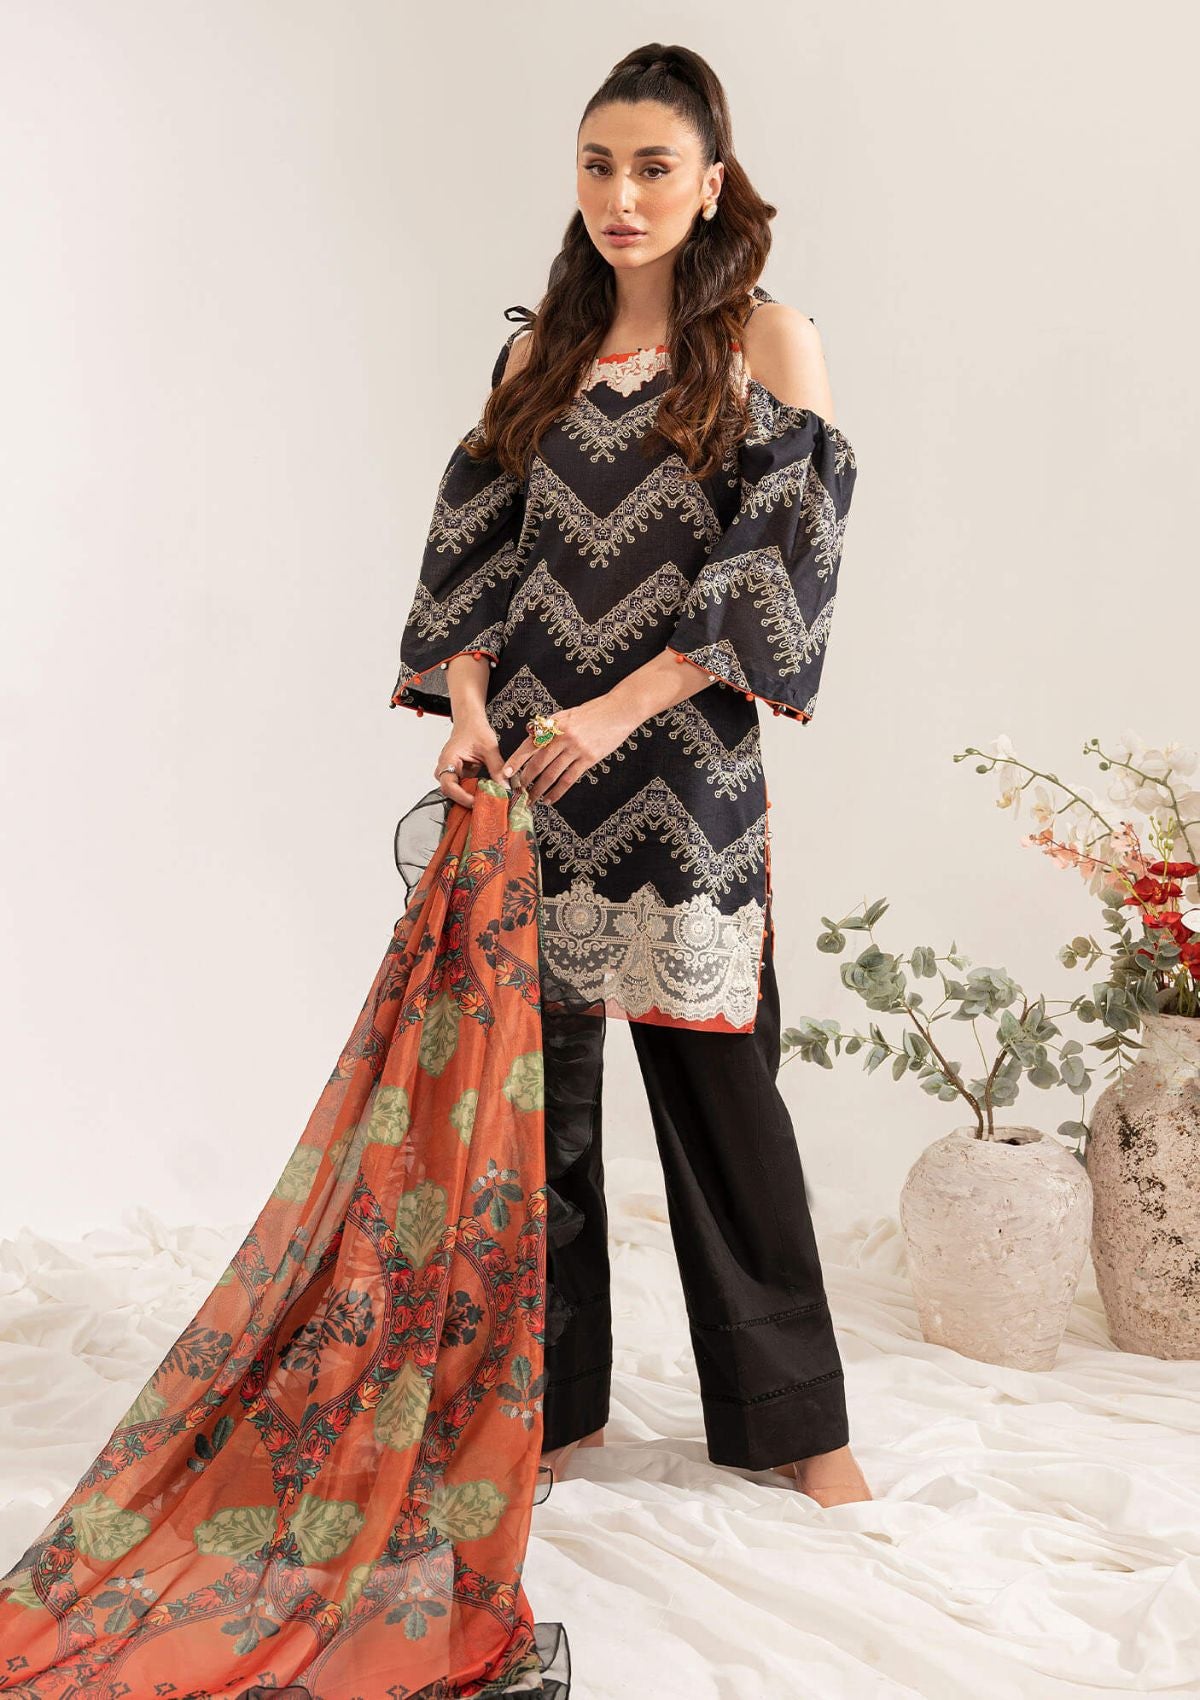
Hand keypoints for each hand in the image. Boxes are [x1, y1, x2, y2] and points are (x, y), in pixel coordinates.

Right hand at [434, 713, 507, 809]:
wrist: (471, 722)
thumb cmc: (475, 729)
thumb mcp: (489, 748)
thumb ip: (497, 768)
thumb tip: (505, 787)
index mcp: (448, 760)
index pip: (449, 786)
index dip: (462, 797)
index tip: (477, 802)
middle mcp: (445, 768)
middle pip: (452, 792)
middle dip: (468, 799)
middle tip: (486, 804)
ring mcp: (450, 773)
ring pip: (458, 792)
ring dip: (472, 796)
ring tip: (488, 798)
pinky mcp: (458, 775)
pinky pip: (464, 788)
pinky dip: (475, 791)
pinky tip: (486, 793)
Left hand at [504, 695, 637, 803]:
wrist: (619, 710)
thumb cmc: (593, 712)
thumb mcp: (566, 714)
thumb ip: (549, 726)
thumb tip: (531, 737)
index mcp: (554, 725)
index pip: (529, 745)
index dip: (516, 761)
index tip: (506, 773)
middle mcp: (562, 737)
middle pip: (538, 763)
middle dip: (525, 780)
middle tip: (517, 792)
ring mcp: (575, 749)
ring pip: (551, 774)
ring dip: (539, 790)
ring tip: (531, 800)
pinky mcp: (588, 759)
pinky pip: (569, 779)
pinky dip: (557, 792)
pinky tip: (550, 799)